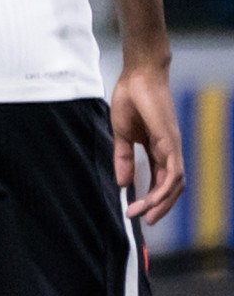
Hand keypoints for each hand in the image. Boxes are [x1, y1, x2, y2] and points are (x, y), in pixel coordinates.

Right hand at [112, 57, 183, 223]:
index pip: (160, 180)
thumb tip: (123, 183)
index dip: (150, 197)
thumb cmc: (130, 97)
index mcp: (158, 148)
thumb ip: (123, 158)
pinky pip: (173, 172)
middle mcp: (169, 150)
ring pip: (175, 184)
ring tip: (145, 215)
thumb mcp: (121, 133)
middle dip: (158, 206)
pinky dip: (164, 189)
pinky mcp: (170, 142)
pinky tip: (150, 198)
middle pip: (172, 187)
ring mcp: (172, 147)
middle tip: (142, 220)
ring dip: (162, 202)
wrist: (137, 74)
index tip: (134, 210)